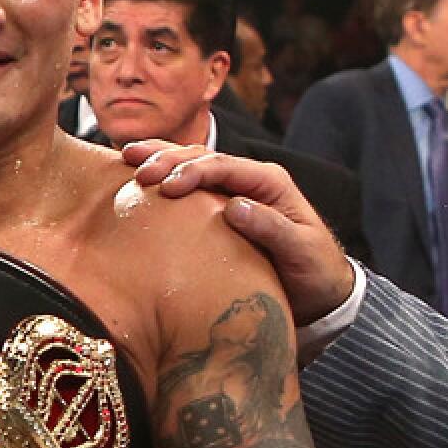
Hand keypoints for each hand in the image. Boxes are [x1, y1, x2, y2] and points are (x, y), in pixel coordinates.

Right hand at [122, 140, 354, 325]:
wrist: (320, 290)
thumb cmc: (314, 271)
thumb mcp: (301, 252)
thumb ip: (271, 228)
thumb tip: (234, 208)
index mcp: (268, 181)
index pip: (223, 165)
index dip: (192, 171)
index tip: (166, 187)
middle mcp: (248, 178)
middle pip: (202, 157)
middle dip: (167, 159)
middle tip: (137, 171)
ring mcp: (232, 189)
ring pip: (190, 163)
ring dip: (159, 158)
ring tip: (126, 157)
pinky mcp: (218, 205)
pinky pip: (188, 183)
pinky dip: (163, 173)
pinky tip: (136, 171)